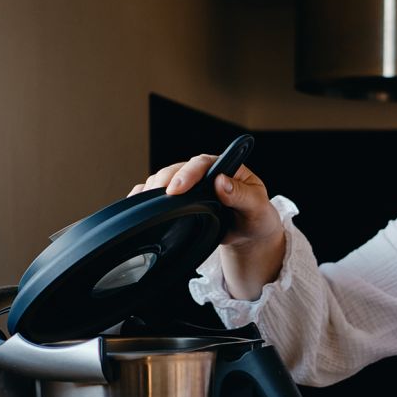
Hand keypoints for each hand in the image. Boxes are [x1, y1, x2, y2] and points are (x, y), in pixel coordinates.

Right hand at [129, 153, 285, 299]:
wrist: (250, 232)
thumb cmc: (256, 216)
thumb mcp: (257, 206)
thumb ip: (242, 194)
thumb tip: (222, 182)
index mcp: (225, 168)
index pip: (203, 163)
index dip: (187, 174)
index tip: (177, 188)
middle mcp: (205, 173)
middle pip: (178, 169)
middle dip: (166, 182)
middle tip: (159, 198)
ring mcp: (190, 186)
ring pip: (165, 179)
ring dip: (154, 189)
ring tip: (148, 203)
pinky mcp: (180, 198)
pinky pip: (159, 193)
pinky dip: (146, 196)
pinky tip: (139, 203)